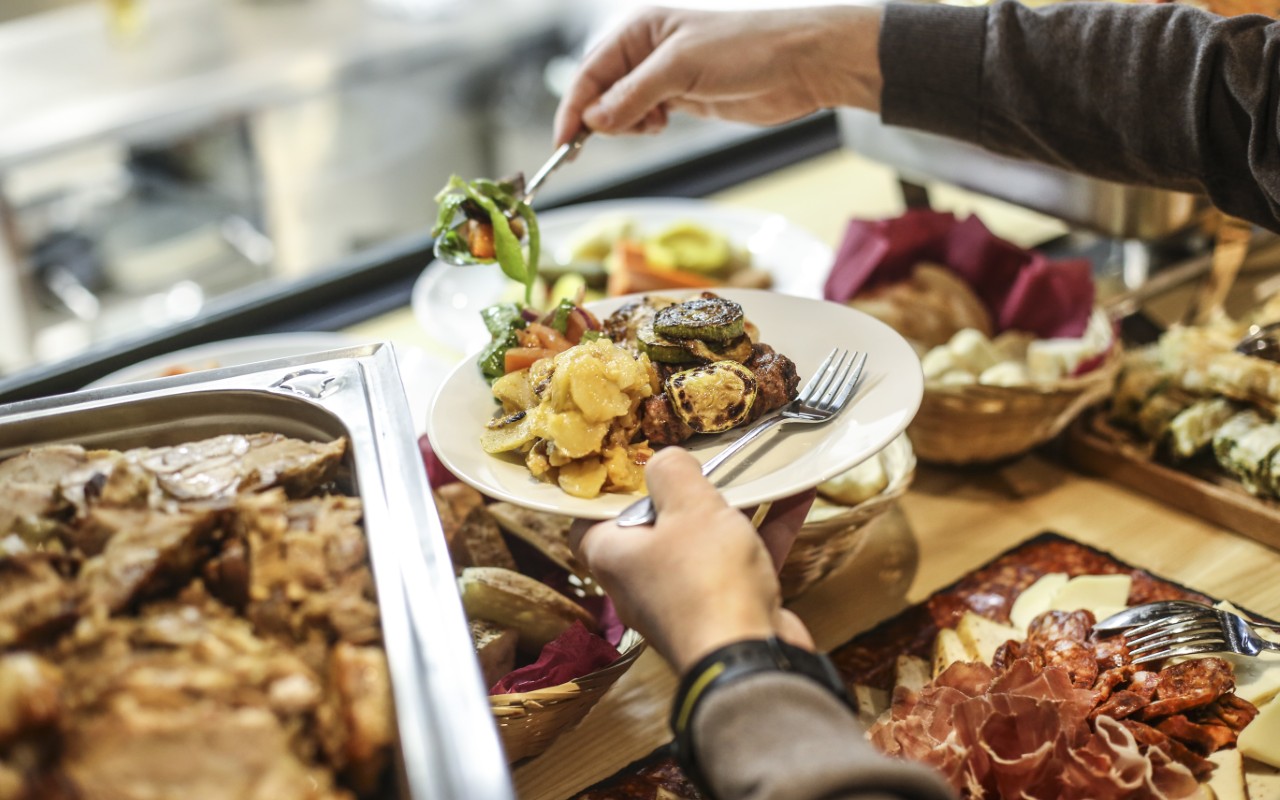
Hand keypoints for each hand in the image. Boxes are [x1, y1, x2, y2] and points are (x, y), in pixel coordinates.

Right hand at [554, 5, 883, 145]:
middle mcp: (647, 50)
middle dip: (599, 117)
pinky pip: (644, 116)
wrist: (801, 64)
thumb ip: (633, 95)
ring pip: (621, 108)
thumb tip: (593, 122)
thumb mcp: (681, 68)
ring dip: (626, 124)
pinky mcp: (683, 97)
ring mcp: (665, 75)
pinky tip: (660, 125)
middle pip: (601, 91)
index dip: (574, 107)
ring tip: (652, 123)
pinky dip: (643, 127)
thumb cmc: (747, 48)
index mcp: (640, 28)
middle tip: (606, 139)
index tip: (562, 142)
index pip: (591, 71)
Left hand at [568, 447, 816, 674]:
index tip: (629, 465)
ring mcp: (685, 600)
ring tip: (753, 468)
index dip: (605, 493)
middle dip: (681, 494)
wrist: (752, 660)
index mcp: (613, 557)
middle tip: (701, 461)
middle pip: (654, 528)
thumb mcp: (687, 506)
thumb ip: (672, 473)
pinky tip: (797, 493)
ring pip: (704, 543)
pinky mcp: (728, 610)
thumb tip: (665, 460)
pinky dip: (766, 527)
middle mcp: (642, 582)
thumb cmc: (706, 580)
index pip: (587, 523)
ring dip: (732, 507)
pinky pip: (743, 560)